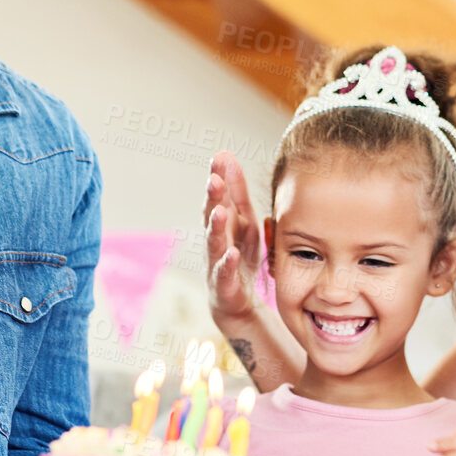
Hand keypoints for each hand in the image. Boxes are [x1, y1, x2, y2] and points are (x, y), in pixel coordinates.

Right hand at [204, 151, 263, 323]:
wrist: (236, 302)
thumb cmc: (238, 255)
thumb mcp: (243, 220)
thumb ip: (236, 190)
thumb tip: (225, 154)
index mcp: (225, 222)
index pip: (220, 196)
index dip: (220, 177)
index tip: (220, 156)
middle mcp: (217, 239)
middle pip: (212, 215)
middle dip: (213, 197)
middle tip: (214, 178)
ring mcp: (217, 262)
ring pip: (214, 242)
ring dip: (215, 227)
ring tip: (218, 211)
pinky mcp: (223, 285)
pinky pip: (225, 273)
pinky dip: (228, 263)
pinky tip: (233, 253)